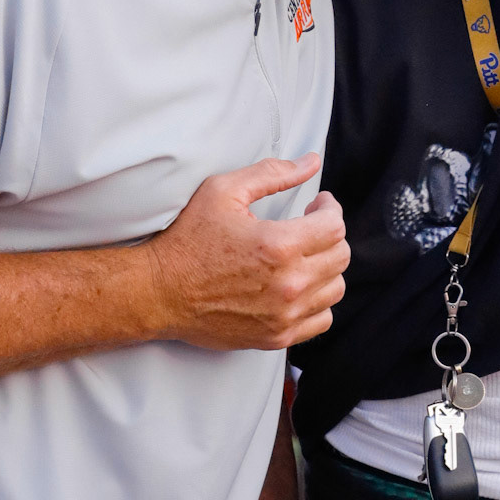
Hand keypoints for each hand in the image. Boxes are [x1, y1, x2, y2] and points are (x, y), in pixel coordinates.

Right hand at [146, 155, 348, 349]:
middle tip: (310, 226)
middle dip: (329, 234)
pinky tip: (299, 285)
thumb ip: (272, 174)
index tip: (318, 204)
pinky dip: (318, 300)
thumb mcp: (223, 192)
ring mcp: (284, 315)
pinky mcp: (277, 337)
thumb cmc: (187, 241)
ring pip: (335, 288)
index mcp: (279, 245)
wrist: (159, 292)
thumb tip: (311, 162)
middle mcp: (288, 284)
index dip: (329, 208)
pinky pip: (322, 318)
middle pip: (340, 256)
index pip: (334, 226)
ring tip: (305, 255)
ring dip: (326, 267)